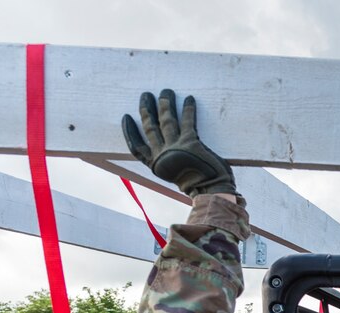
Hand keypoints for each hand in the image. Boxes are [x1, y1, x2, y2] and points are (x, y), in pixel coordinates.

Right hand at [122, 89, 236, 196]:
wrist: (212, 193)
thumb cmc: (200, 187)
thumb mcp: (178, 177)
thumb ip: (171, 163)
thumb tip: (169, 148)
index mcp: (157, 166)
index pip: (136, 147)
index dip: (130, 131)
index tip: (126, 117)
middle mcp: (163, 156)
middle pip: (150, 128)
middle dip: (147, 109)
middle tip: (146, 95)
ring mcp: (175, 149)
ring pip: (166, 120)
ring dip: (166, 104)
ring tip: (166, 91)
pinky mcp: (191, 143)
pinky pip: (187, 121)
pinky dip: (188, 109)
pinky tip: (189, 99)